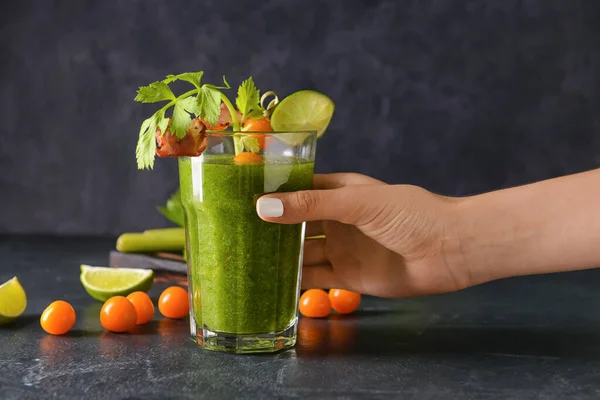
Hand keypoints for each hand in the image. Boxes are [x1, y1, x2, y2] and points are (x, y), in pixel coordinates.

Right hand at [256, 173, 467, 297]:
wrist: (450, 250)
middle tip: (232, 234)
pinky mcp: (349, 276)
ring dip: (278, 257)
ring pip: (302, 253)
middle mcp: (337, 220)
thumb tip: (262, 207)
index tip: (237, 199)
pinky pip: (315, 278)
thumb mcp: (356, 203)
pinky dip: (294, 281)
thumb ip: (310, 207)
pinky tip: (269, 283)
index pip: (298, 190)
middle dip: (269, 229)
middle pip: (295, 224)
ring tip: (242, 260)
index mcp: (340, 192)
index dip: (271, 194)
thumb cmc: (409, 214)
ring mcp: (342, 248)